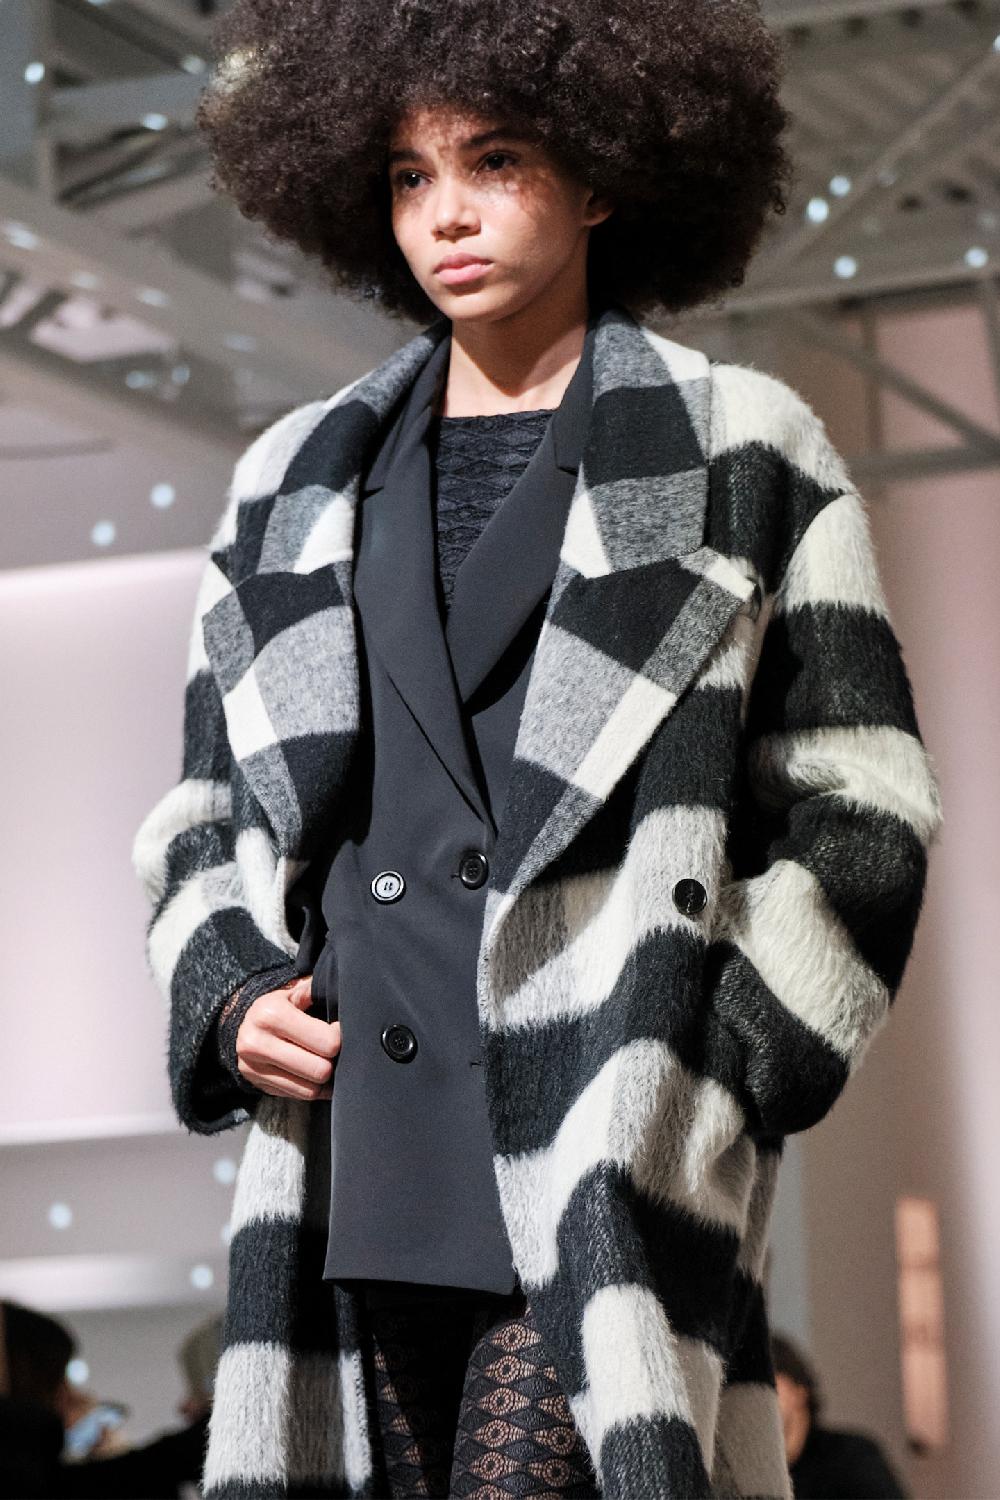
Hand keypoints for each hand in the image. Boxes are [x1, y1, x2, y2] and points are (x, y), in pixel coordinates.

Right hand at [235, 975, 340, 1100]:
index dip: (339, 1038)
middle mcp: (258, 1043)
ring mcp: (254, 1068)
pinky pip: (299, 1096)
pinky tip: (314, 1075)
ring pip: (311, 1089)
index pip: (327, 1042)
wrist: (240, 1025)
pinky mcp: (257, 1084)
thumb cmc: (277, 1007)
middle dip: (332, 1061)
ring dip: (324, 1079)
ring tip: (325, 1061)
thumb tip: (341, 990)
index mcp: (272, 1014)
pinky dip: (313, 1089)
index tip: (337, 1030)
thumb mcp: (292, 992)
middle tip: (332, 1050)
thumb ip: (314, 991)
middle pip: (320, 1070)